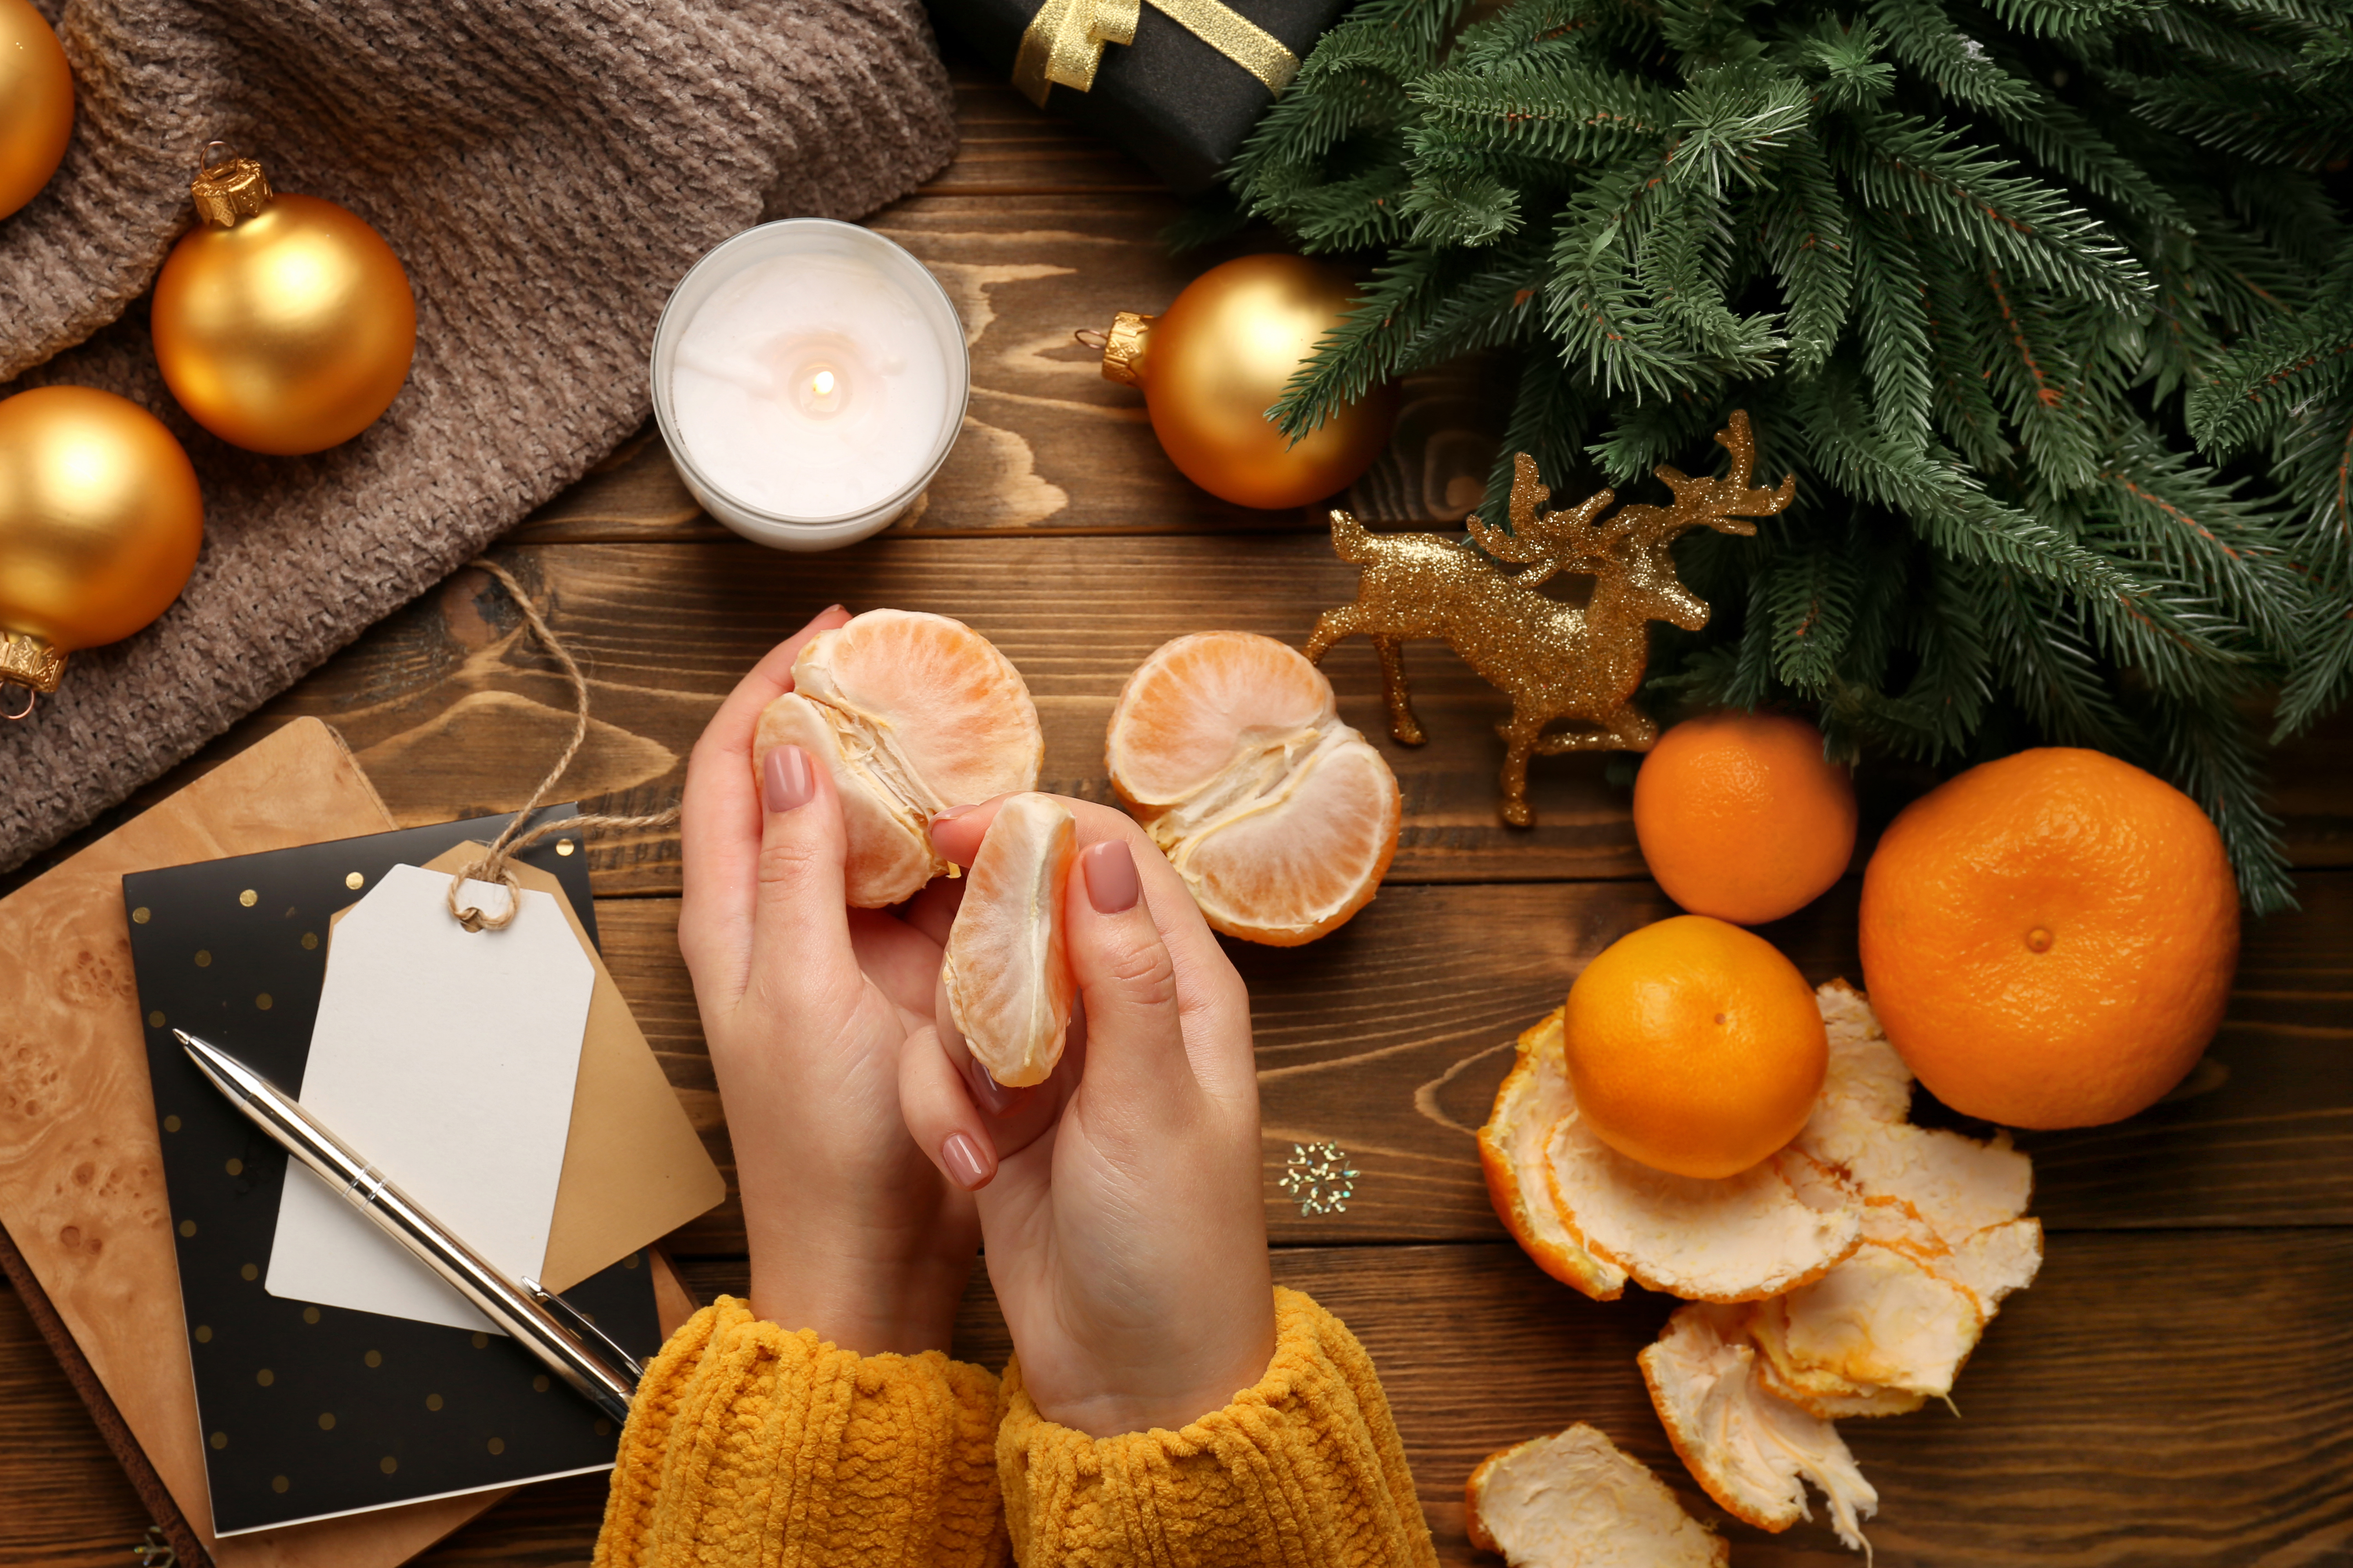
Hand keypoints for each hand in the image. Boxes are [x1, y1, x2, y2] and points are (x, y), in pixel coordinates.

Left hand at [677, 606, 979, 1354]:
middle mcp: (788, 921)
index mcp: (735, 919)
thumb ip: (794, 874)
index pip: (730, 771)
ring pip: (875, 828)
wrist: (875, 1256)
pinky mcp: (914, 978)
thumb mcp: (798, 993)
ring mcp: (854, 948)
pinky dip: (961, 841)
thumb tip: (787, 757)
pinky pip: (935, 885)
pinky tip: (1002, 814)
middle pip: (801, 784)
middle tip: (913, 662)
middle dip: (847, 712)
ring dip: (912, 773)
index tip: (830, 635)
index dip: (768, 691)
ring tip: (966, 721)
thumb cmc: (822, 1145)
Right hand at [900, 797, 1275, 1436]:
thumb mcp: (1152, 1103)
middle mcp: (1120, 1012)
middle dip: (969, 933)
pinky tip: (965, 1163)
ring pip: (972, 990)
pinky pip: (944, 1066)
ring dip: (954, 1047)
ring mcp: (1058, 1063)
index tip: (954, 829)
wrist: (1136, 1377)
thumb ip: (1124, 977)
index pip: (1112, 860)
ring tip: (980, 1120)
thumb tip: (1102, 851)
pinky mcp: (1004, 1114)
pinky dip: (939, 1105)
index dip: (1035, 827)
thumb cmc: (1175, 1248)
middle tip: (923, 952)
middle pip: (1027, 912)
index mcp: (1181, 989)